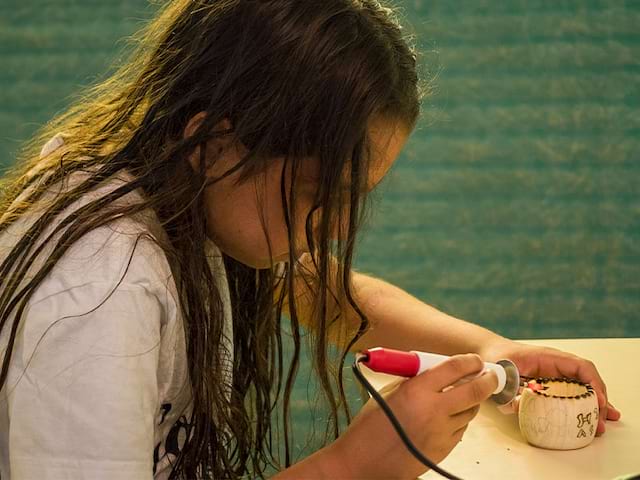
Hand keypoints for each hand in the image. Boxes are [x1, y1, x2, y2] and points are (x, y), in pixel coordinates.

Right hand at [330, 353, 497, 478]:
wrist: (365, 461)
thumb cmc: (371, 425)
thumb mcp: (390, 393)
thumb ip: (416, 381)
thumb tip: (438, 372)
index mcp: (416, 391)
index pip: (454, 368)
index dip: (470, 361)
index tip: (475, 360)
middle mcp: (433, 411)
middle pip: (474, 391)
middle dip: (488, 380)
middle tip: (491, 375)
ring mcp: (441, 433)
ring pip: (471, 412)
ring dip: (472, 401)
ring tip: (465, 395)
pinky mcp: (444, 449)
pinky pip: (461, 429)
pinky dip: (459, 419)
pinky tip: (448, 416)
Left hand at [479, 339, 620, 434]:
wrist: (488, 353)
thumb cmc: (496, 357)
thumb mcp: (501, 370)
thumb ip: (509, 386)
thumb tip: (518, 405)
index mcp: (548, 357)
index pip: (580, 367)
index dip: (592, 385)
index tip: (598, 403)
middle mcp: (556, 366)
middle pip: (586, 381)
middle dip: (598, 401)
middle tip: (603, 422)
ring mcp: (554, 376)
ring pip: (581, 389)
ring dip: (593, 406)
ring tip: (602, 424)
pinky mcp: (548, 385)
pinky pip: (568, 395)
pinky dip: (580, 407)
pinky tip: (589, 419)